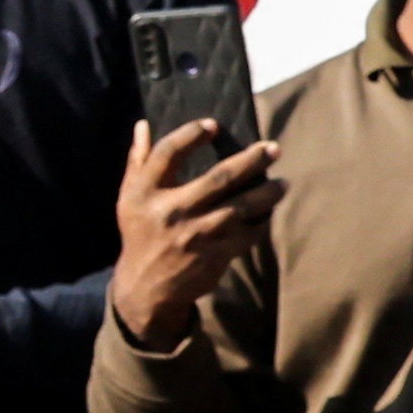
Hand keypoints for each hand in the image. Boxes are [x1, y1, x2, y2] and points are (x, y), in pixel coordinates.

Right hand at [110, 121, 280, 350]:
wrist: (146, 287)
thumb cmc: (141, 234)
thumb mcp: (129, 198)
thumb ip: (138, 161)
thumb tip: (143, 125)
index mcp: (145, 194)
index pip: (168, 153)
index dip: (190, 135)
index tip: (213, 125)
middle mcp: (172, 212)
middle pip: (218, 178)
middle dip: (250, 161)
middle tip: (273, 148)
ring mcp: (196, 235)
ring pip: (241, 208)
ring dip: (266, 194)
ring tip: (283, 182)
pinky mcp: (214, 255)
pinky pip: (246, 234)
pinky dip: (261, 222)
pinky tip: (270, 210)